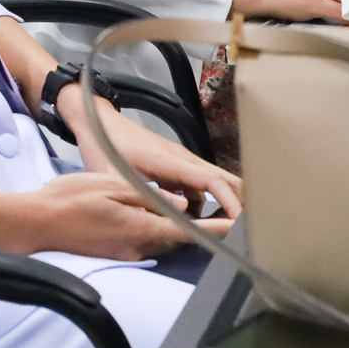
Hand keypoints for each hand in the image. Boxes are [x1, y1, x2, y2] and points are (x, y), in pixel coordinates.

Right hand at [18, 171, 228, 261]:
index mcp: (141, 227)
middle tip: (223, 214)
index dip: (220, 228)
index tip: (242, 225)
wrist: (35, 222)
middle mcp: (139, 246)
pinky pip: (147, 244)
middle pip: (181, 240)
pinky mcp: (116, 254)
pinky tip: (154, 218)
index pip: (191, 231)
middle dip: (202, 228)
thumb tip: (177, 203)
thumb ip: (149, 196)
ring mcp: (127, 253)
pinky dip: (159, 233)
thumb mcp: (112, 185)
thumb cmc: (68, 200)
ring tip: (193, 214)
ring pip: (164, 242)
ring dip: (179, 231)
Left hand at [66, 93, 242, 216]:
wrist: (96, 121)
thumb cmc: (104, 145)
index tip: (242, 221)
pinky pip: (199, 183)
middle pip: (222, 178)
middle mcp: (181, 158)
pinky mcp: (175, 164)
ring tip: (237, 226)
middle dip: (240, 200)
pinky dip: (207, 199)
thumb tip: (160, 223)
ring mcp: (180, 160)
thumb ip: (137, 199)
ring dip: (226, 199)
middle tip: (252, 227)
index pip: (210, 181)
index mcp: (169, 160)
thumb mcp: (114, 178)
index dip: (229, 201)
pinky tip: (203, 218)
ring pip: (213, 180)